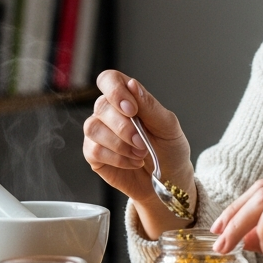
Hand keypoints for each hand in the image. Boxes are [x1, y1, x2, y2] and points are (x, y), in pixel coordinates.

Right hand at [82, 70, 194, 237]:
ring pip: (92, 128)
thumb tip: (132, 85)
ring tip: (140, 154)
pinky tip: (132, 162)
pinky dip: (117, 158)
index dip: (115, 91)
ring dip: (120, 144)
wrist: (169, 183)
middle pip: (101, 106)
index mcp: (128, 98)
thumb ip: (149, 105)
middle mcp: (109, 112)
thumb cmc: (170, 151)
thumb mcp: (168, 126)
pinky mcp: (94, 155)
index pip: (109, 80)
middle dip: (124, 127)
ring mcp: (99, 133)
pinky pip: (94, 150)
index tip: (132, 110)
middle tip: (143, 143)